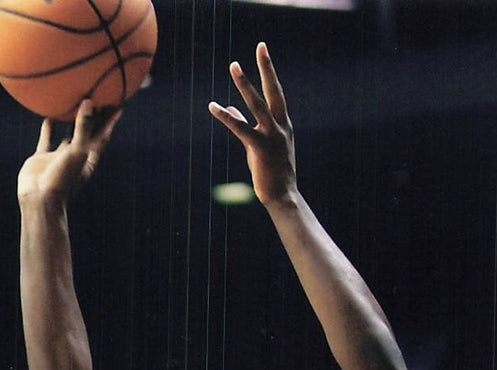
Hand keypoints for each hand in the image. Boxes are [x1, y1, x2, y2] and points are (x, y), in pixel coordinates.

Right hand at [18, 100, 122, 207]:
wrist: (39, 199)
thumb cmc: (62, 178)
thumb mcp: (77, 151)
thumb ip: (83, 128)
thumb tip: (89, 103)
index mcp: (88, 158)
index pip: (103, 135)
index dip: (110, 121)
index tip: (118, 104)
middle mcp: (76, 157)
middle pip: (88, 132)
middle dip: (94, 117)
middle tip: (98, 97)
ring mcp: (59, 158)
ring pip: (68, 135)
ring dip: (72, 121)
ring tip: (75, 104)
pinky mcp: (43, 158)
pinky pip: (47, 140)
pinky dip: (48, 129)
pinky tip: (48, 117)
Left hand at [208, 42, 296, 206]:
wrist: (283, 197)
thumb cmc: (272, 173)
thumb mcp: (259, 146)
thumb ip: (246, 124)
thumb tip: (231, 107)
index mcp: (284, 125)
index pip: (276, 94)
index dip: (269, 73)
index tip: (263, 53)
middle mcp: (281, 127)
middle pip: (274, 91)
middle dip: (267, 67)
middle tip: (261, 45)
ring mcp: (272, 137)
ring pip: (258, 104)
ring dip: (245, 84)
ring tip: (234, 65)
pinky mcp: (260, 148)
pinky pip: (240, 128)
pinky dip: (226, 116)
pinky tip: (213, 106)